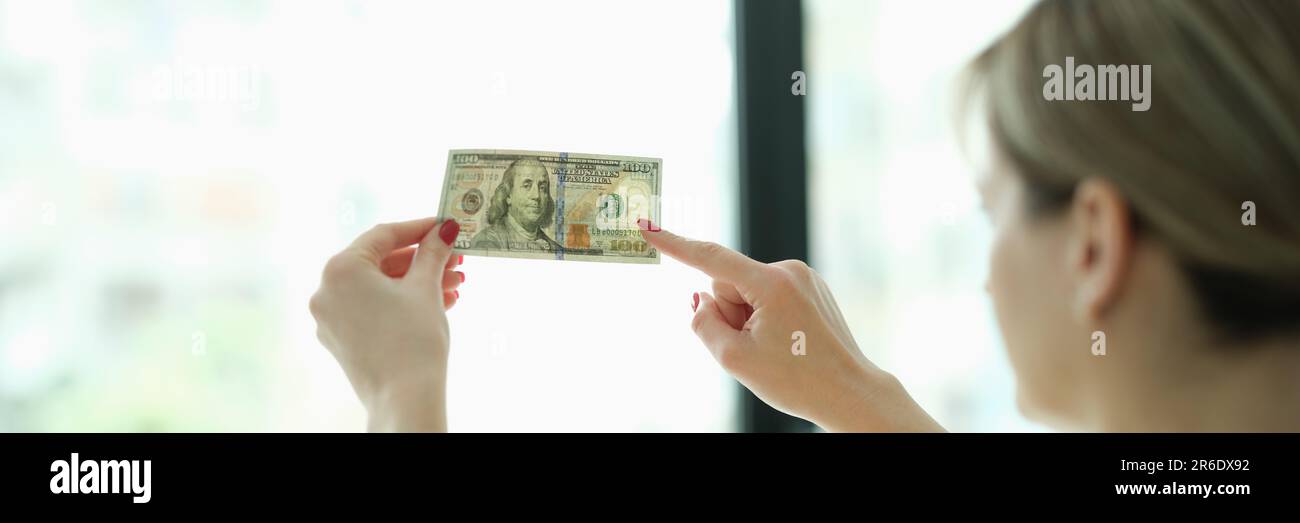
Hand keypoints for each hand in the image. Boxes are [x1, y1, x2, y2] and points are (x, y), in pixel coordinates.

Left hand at [309, 217, 464, 431]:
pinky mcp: (341, 340)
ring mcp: (331, 318)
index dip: (420, 228)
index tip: (445, 227)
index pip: (384, 235)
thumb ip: (433, 252)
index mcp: (340, 269)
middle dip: (423, 261)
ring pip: (379, 288)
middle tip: (456, 259)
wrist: (404, 399)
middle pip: (381, 262)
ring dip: (418, 283)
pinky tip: (438, 303)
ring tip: (455, 285)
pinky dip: (402, 303)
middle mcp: (326, 290)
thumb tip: (445, 228)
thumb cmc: (413, 339)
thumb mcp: (426, 288)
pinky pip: (373, 309)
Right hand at [639, 220, 942, 431]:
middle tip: (755, 347)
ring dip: (749, 319)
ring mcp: (804, 277)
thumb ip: (704, 324)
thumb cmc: (797, 380)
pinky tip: (787, 342)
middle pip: (728, 284)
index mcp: (771, 283)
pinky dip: (767, 317)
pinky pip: (768, 296)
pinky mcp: (811, 288)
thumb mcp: (735, 359)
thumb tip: (700, 300)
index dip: (675, 245)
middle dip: (730, 313)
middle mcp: (789, 271)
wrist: (850, 394)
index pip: (711, 259)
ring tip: (776, 348)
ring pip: (748, 292)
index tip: (648, 228)